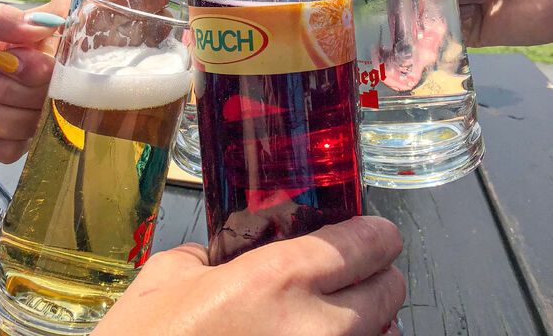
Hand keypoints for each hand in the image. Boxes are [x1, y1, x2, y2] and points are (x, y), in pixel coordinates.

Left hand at [0, 0, 63, 162]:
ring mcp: (0, 107)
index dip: (44, 55)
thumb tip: (48, 24)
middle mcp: (9, 71)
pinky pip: (18, 149)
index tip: (11, 58)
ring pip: (36, 118)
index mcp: (4, 35)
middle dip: (14, 84)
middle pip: (51, 85)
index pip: (53, 43)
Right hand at [94, 216, 405, 335]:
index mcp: (277, 280)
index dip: (376, 233)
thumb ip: (211, 253)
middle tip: (356, 272)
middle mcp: (315, 330)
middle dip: (376, 275)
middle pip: (390, 289)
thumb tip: (228, 251)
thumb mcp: (167, 279)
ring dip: (371, 323)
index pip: (364, 242)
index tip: (376, 233)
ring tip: (340, 318)